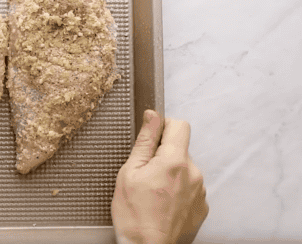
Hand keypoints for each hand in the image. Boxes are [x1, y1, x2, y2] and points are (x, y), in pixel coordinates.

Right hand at [111, 110, 208, 243]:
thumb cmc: (134, 215)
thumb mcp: (129, 172)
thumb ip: (144, 141)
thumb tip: (152, 116)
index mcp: (175, 161)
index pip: (180, 125)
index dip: (163, 127)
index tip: (151, 139)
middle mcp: (194, 174)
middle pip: (180, 149)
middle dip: (163, 155)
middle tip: (144, 174)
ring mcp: (201, 192)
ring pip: (184, 169)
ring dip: (170, 174)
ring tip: (152, 193)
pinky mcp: (202, 207)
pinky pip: (190, 188)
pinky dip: (177, 191)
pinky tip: (161, 203)